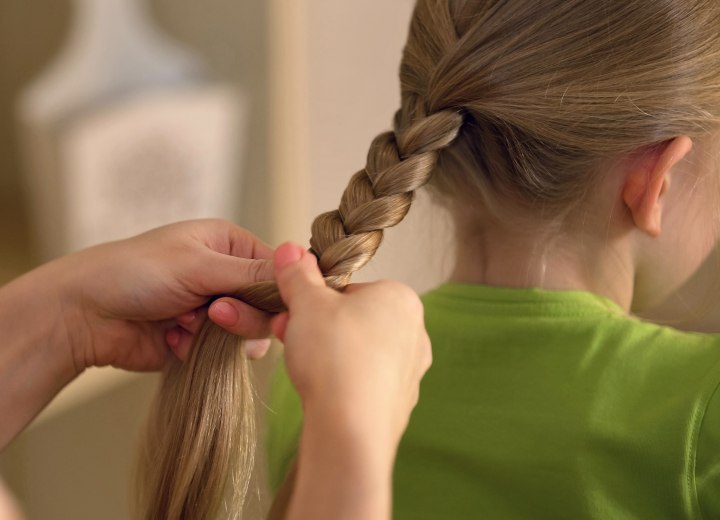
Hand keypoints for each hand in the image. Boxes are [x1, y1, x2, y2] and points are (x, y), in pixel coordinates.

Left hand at [54, 219, 274, 372]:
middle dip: (242, 314)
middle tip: (215, 313)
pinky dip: (201, 350)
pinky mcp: (200, 341)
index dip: (280, 290)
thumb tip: (300, 266)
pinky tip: (174, 339)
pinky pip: (224, 353)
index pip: (277, 269)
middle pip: (266, 305)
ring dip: (221, 334)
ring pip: (249, 332)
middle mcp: (226, 276)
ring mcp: (213, 310)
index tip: (275, 308)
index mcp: (229, 245)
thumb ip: (251, 272)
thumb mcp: (198, 264)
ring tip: (187, 325)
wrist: (84, 315)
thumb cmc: (135, 273)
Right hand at [271, 242, 431, 448]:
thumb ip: (298, 274)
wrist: (351, 428)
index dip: (315, 300)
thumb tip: (291, 250)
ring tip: (302, 366)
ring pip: (359, 352)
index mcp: (400, 298)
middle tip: (290, 337)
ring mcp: (411, 370)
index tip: (294, 312)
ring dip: (328, 354)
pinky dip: (343, 383)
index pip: (351, 289)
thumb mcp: (307, 303)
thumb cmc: (335, 356)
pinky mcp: (400, 403)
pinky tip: (324, 392)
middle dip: (318, 328)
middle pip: (355, 320)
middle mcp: (415, 332)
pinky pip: (365, 383)